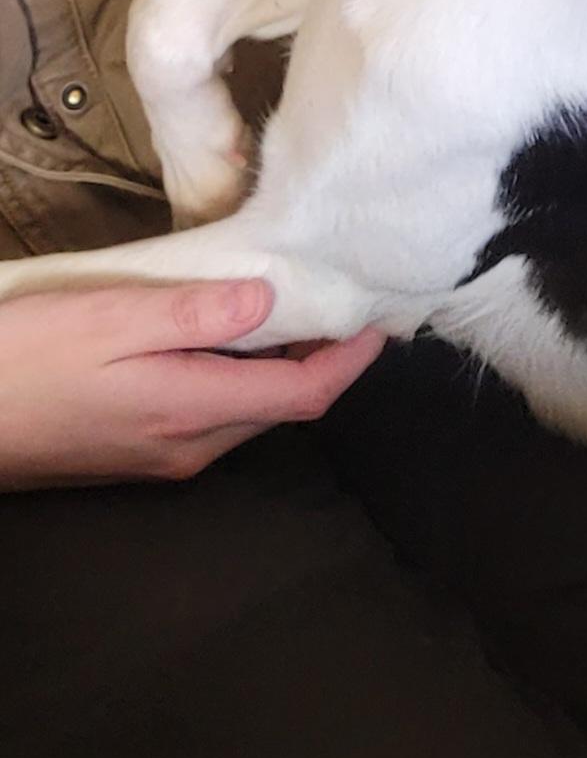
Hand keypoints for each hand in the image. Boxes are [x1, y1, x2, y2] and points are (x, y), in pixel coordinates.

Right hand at [0, 280, 384, 489]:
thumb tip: (268, 301)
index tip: (381, 319)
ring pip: (249, 412)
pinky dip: (242, 378)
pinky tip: (232, 339)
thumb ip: (194, 312)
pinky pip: (213, 415)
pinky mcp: (136, 452)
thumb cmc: (23, 361)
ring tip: (300, 311)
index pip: (304, 394)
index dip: (351, 359)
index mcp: (192, 413)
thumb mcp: (110, 320)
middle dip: (325, 360)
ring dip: (282, 368)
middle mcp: (189, 447)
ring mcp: (161, 457)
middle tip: (347, 304)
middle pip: (283, 406)